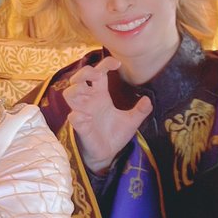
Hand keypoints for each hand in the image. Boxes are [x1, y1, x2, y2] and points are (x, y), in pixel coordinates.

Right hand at [62, 56, 152, 173]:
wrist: (108, 154)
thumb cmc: (115, 134)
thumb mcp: (131, 122)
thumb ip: (140, 111)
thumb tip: (149, 100)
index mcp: (100, 95)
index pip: (98, 73)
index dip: (105, 64)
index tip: (117, 63)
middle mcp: (89, 101)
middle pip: (78, 78)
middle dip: (84, 72)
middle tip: (97, 75)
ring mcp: (82, 113)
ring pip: (69, 93)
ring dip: (76, 90)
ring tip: (89, 93)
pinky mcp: (79, 127)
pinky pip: (73, 117)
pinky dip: (78, 115)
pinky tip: (88, 118)